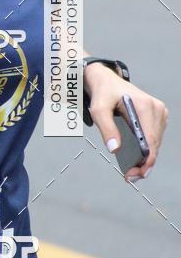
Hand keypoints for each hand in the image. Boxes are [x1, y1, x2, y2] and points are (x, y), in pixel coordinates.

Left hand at [85, 64, 167, 181]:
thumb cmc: (103, 93)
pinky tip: (136, 159)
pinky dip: (146, 150)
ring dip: (145, 158)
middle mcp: (156, 109)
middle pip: (155, 144)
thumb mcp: (98, 110)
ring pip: (156, 143)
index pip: (150, 139)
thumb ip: (106, 129)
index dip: (146, 160)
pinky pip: (154, 138)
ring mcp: (159, 113)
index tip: (136, 174)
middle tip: (129, 176)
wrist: (106, 81)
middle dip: (144, 163)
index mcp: (145, 106)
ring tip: (131, 170)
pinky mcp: (157, 117)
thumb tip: (115, 149)